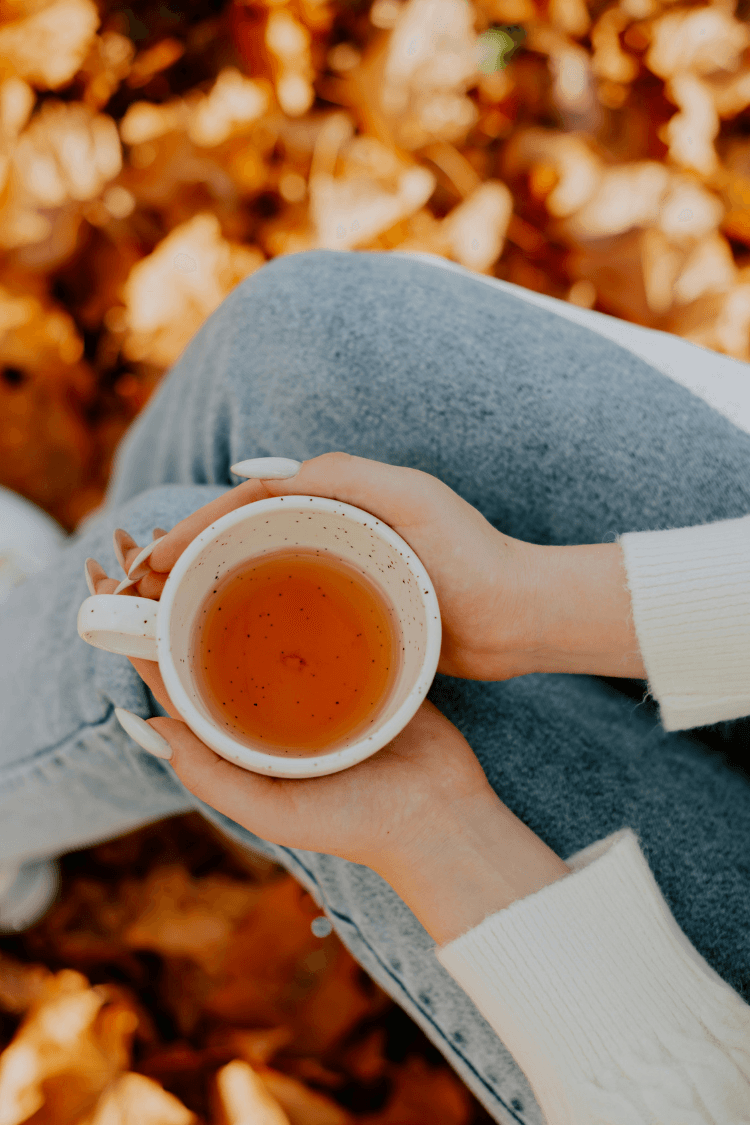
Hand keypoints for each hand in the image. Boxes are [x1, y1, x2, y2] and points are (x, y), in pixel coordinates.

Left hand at [87, 555, 569, 943]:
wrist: (441, 815)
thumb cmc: (356, 824)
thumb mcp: (271, 810)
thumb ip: (209, 774)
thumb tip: (146, 718)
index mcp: (240, 737)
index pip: (181, 677)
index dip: (149, 636)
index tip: (126, 586)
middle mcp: (271, 704)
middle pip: (218, 639)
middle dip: (191, 597)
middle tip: (171, 545)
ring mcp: (316, 680)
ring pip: (270, 623)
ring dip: (245, 584)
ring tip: (222, 538)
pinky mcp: (360, 659)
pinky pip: (327, 617)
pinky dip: (309, 588)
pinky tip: (300, 553)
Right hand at [112, 452, 541, 681]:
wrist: (520, 617)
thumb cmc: (471, 557)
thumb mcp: (411, 502)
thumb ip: (343, 477)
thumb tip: (260, 475)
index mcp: (341, 497)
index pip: (251, 502)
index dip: (198, 525)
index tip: (155, 556)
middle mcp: (338, 527)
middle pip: (247, 535)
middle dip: (193, 556)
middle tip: (147, 592)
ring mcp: (346, 569)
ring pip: (264, 572)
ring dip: (215, 589)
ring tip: (170, 619)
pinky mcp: (357, 609)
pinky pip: (293, 607)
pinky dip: (255, 619)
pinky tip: (229, 647)